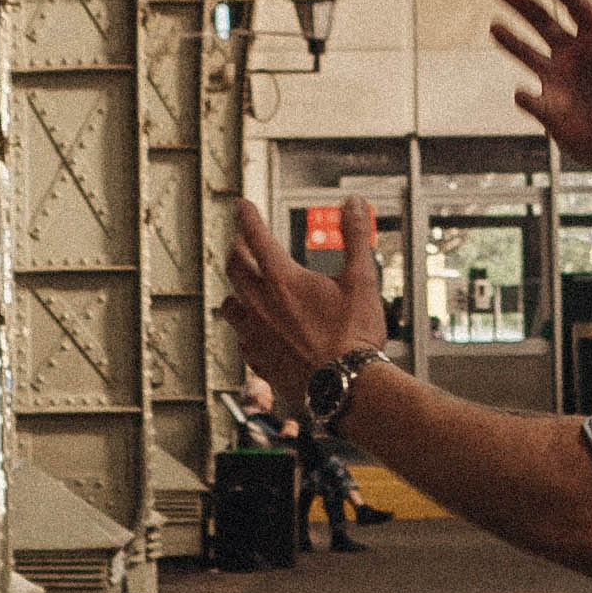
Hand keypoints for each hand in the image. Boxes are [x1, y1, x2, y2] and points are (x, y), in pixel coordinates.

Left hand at [221, 195, 385, 406]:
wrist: (346, 387)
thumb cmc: (354, 336)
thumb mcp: (361, 279)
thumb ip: (355, 237)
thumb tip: (353, 205)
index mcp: (283, 280)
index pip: (256, 237)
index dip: (247, 217)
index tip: (242, 206)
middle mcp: (261, 305)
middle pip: (235, 268)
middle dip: (237, 249)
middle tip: (242, 241)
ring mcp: (256, 335)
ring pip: (229, 305)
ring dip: (234, 290)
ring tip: (242, 285)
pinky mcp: (259, 361)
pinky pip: (240, 339)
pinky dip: (244, 328)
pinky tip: (254, 330)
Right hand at [490, 0, 591, 183]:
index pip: (575, 4)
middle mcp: (574, 54)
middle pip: (542, 20)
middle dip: (520, 2)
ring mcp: (559, 81)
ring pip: (526, 54)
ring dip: (510, 40)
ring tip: (495, 25)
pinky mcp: (550, 111)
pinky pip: (531, 101)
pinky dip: (526, 98)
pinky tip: (523, 94)